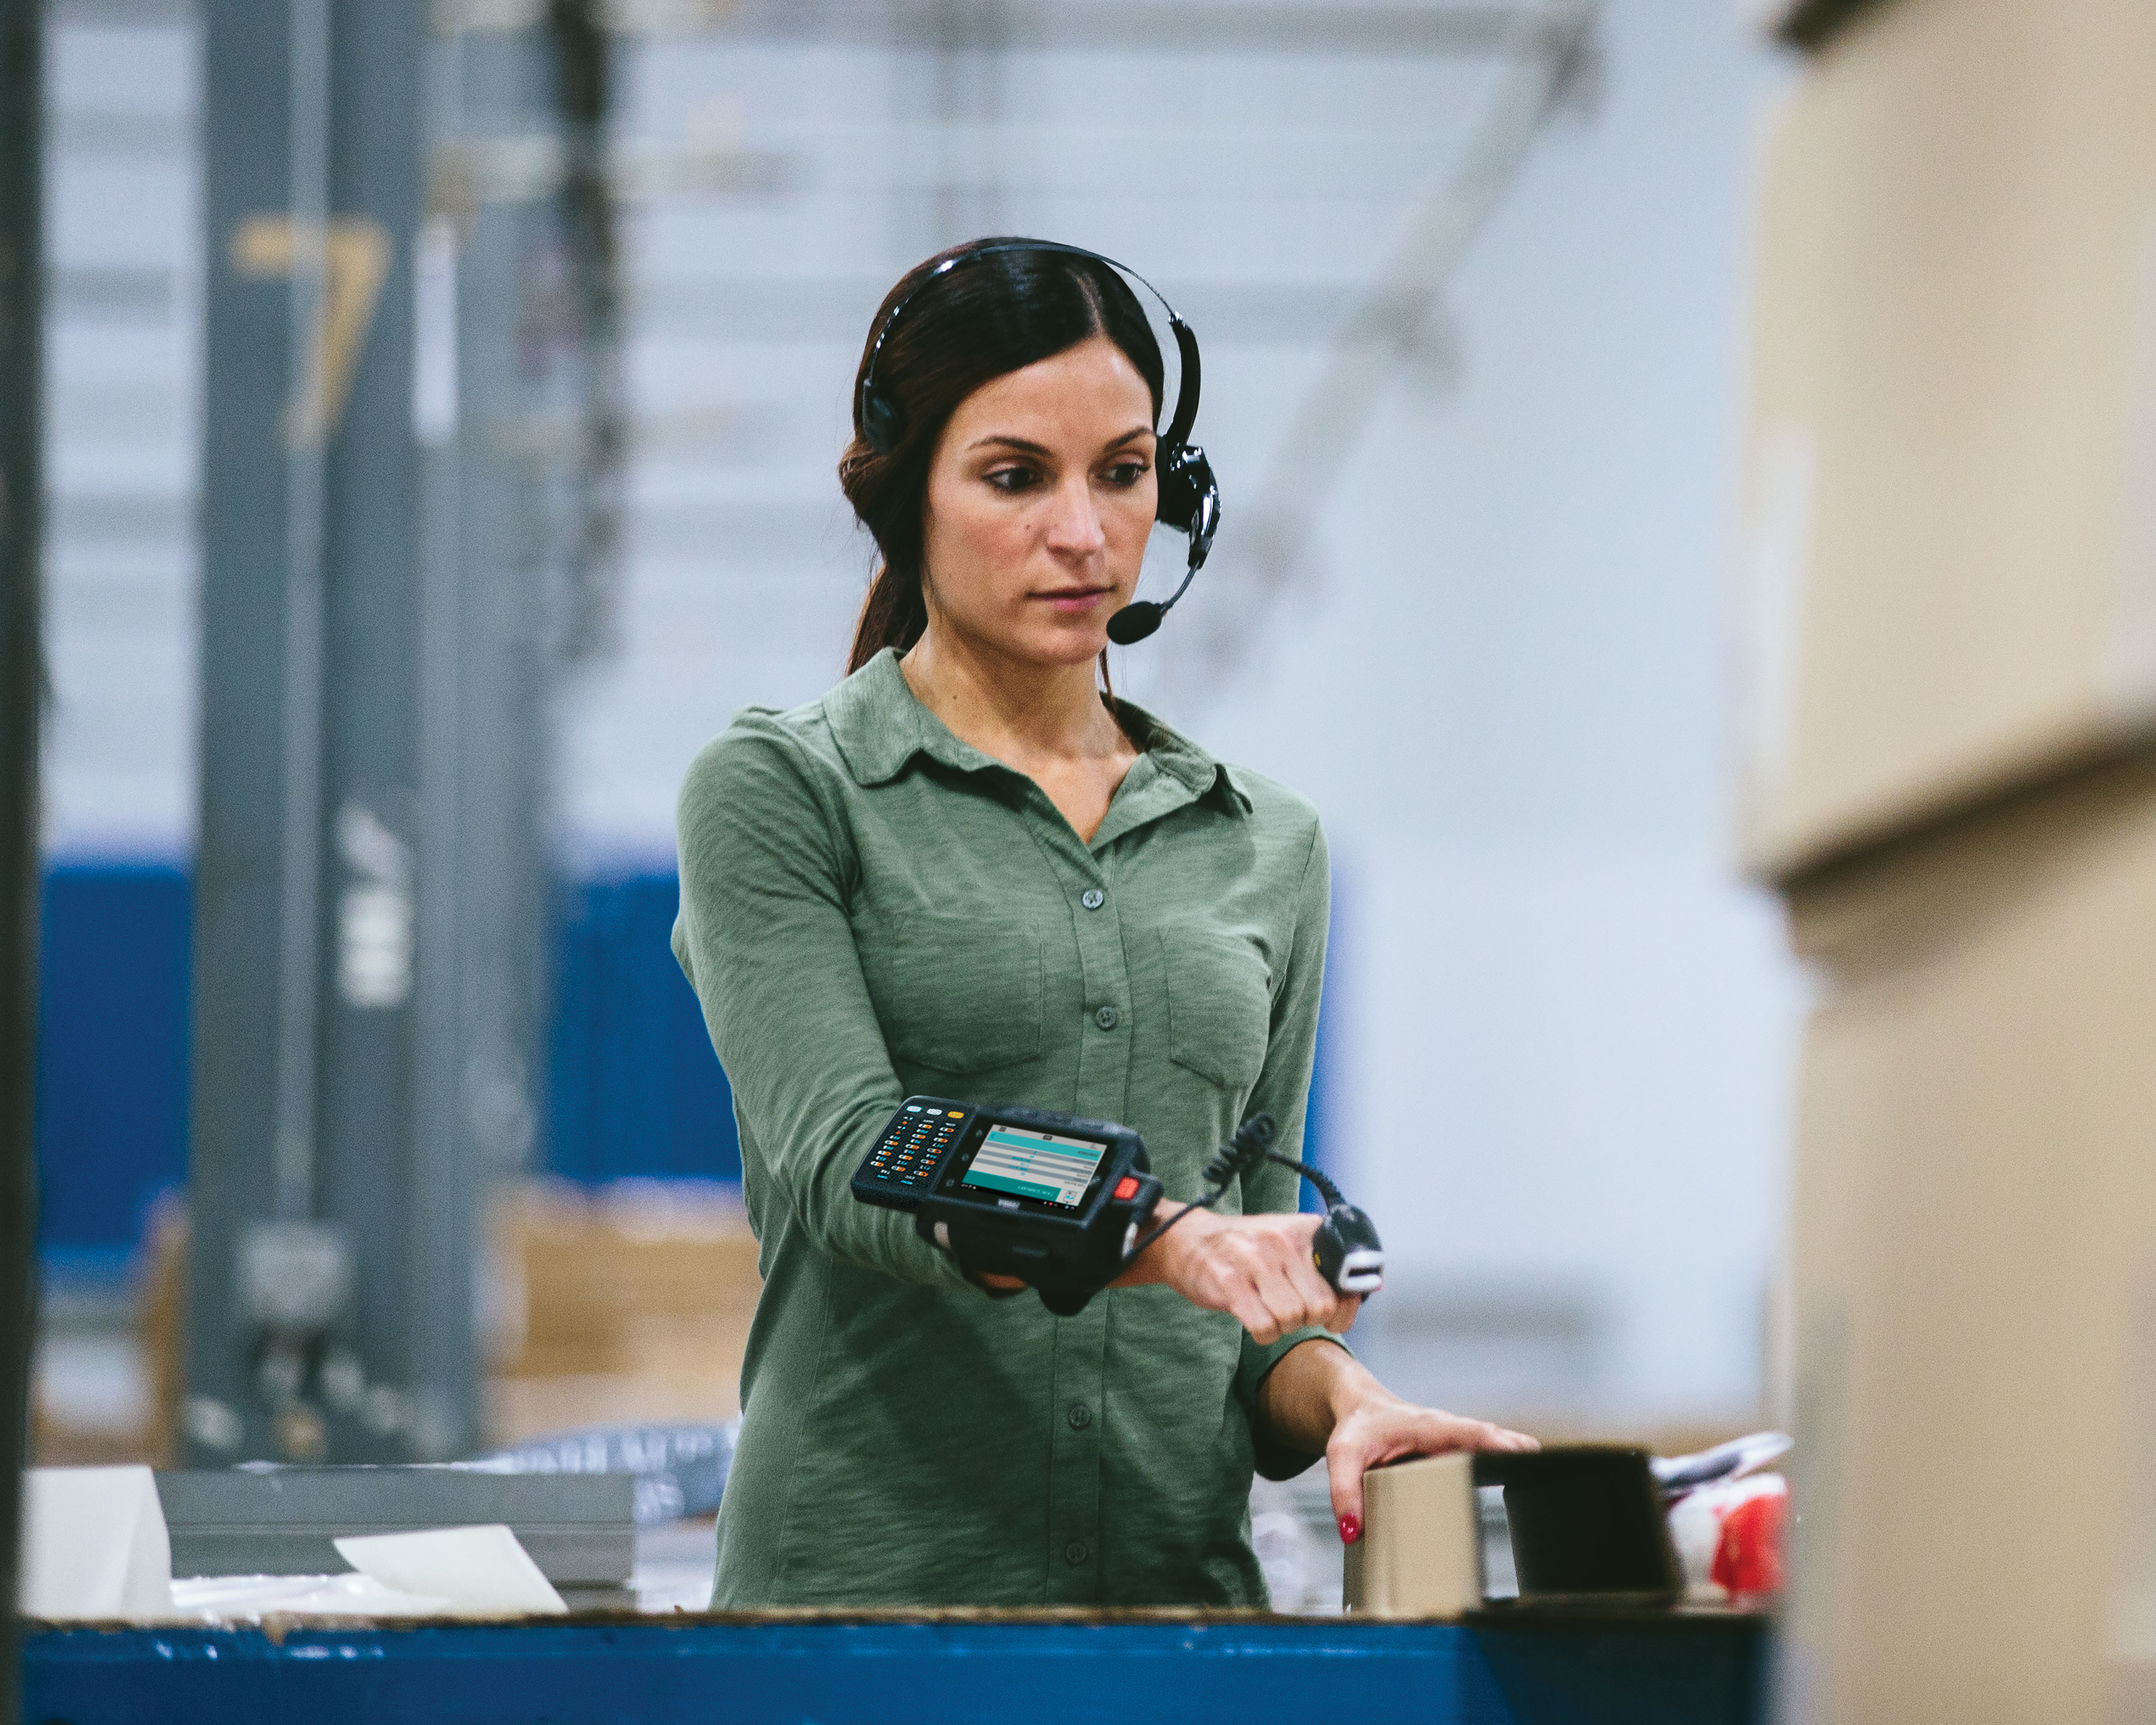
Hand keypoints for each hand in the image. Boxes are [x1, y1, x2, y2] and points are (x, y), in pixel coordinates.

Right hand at [1111, 1204, 1360, 1342]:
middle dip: (1309, 1320)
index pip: (1346, 1280)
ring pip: (1292, 1318)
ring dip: (1283, 1327)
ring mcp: (1255, 1260)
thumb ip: (1323, 1264)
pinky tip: (1254, 1320)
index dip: (1344, 1307)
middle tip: (1293, 1314)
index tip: (1332, 1315)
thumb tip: (1365, 1291)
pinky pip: (1264, 1327)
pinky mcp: (1230, 1282)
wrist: (1187, 1240)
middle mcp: (1283, 1241)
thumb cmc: (1244, 1249)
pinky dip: (1263, 1333)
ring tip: (1269, 1312)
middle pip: (1320, 1306)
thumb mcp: (1288, 1242)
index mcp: (1305, 1230)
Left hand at [1323, 1386, 1535, 1544]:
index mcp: (1426, 1425)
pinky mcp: (1457, 1452)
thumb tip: (1354, 1532)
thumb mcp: (1340, 1454)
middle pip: (1492, 1437)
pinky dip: (1507, 1461)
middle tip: (1546, 1467)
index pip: (1467, 1431)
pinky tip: (1526, 1481)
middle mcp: (1448, 1431)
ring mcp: (1456, 1441)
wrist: (1359, 1408)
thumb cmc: (1356, 1428)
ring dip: (1518, 1457)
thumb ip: (1344, 1491)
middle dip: (1518, 1450)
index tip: (1522, 1452)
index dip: (1495, 1442)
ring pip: (1495, 1445)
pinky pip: (1487, 1454)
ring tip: (1546, 1478)